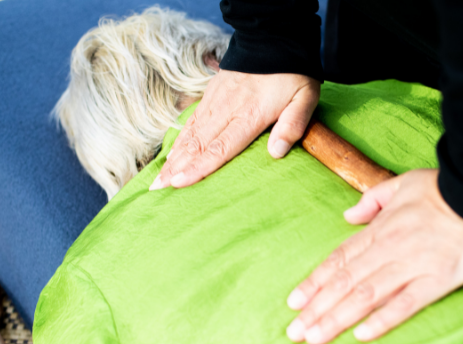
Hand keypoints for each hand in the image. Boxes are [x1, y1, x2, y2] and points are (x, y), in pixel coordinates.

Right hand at [150, 70, 319, 188]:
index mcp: (250, 115)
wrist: (274, 37)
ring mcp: (218, 100)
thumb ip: (292, 126)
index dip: (199, 167)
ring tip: (159, 175)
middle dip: (177, 167)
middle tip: (157, 187)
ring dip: (174, 155)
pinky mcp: (213, 92)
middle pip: (199, 144)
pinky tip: (173, 152)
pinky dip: (180, 137)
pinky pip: (193, 119)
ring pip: (192, 133)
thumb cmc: (293, 73)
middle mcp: (228, 109)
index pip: (220, 148)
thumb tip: (276, 153)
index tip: (180, 183)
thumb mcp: (305, 98)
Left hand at [285, 169, 462, 343]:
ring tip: (314, 337)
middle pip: (345, 282)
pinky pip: (406, 304)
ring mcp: (412, 265)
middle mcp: (389, 249)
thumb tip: (349, 216)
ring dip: (337, 318)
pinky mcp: (438, 280)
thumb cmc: (446, 187)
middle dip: (317, 308)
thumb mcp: (403, 183)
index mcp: (380, 228)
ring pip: (366, 295)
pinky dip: (382, 320)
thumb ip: (373, 200)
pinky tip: (361, 335)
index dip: (315, 282)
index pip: (339, 259)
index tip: (294, 302)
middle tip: (294, 331)